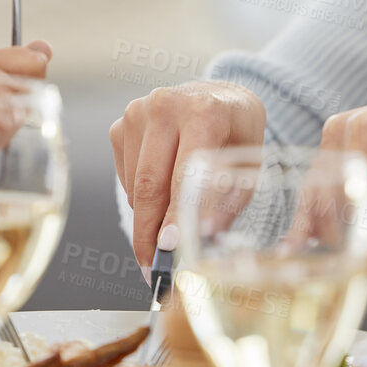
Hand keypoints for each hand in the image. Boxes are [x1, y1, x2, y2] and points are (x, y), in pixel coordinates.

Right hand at [109, 81, 265, 270]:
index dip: (175, 215)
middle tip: (155, 269)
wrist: (219, 98)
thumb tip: (200, 239)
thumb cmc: (236, 136)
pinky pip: (124, 180)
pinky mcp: (119, 126)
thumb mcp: (247, 167)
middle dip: (150, 233)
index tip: (170, 249)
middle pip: (149, 184)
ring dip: (148, 220)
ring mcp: (137, 113)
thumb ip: (225, 203)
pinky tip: (163, 192)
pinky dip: (140, 199)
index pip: (185, 172)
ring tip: (167, 233)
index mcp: (204, 111)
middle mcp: (165, 105)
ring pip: (134, 187)